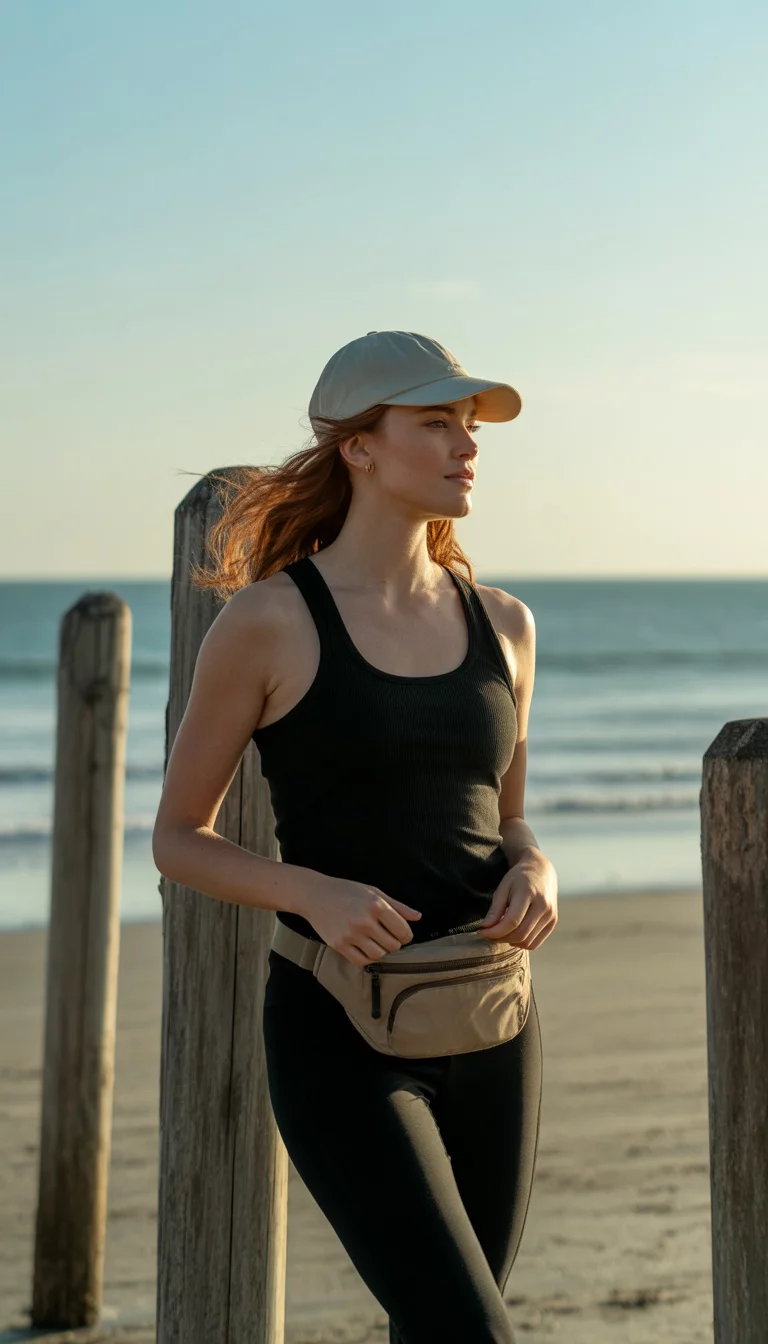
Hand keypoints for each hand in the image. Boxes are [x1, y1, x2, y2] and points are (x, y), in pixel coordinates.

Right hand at [306, 875, 421, 967]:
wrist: (315, 895)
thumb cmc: (347, 891)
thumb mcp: (374, 892)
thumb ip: (398, 906)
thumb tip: (418, 917)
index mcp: (376, 905)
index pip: (403, 931)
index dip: (406, 935)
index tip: (402, 933)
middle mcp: (364, 921)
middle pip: (392, 945)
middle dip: (394, 942)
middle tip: (388, 936)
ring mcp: (350, 934)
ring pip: (379, 955)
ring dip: (382, 951)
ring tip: (377, 942)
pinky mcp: (339, 945)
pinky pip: (361, 961)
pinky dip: (368, 958)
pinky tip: (367, 949)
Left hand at [479, 848, 557, 950]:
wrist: (541, 871)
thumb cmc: (518, 878)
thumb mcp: (503, 888)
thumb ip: (495, 909)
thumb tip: (486, 928)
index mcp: (528, 893)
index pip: (512, 921)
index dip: (494, 931)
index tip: (481, 932)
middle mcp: (543, 906)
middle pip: (520, 934)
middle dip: (500, 938)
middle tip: (489, 934)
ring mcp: (550, 915)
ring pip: (527, 942)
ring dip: (510, 941)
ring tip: (501, 931)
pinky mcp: (553, 922)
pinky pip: (535, 943)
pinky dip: (521, 943)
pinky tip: (513, 933)